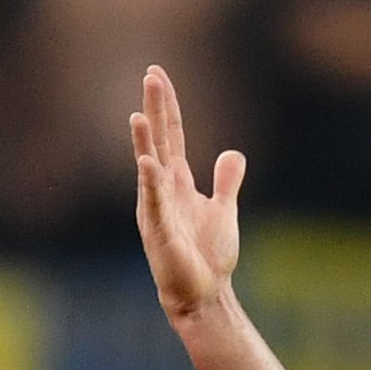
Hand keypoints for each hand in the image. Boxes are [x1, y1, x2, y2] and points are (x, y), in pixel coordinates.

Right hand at [130, 65, 243, 325]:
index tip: (157, 75)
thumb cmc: (208, 258)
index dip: (166, 104)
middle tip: (151, 74)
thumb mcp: (223, 210)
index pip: (171, 134)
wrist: (204, 295)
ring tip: (138, 114)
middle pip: (158, 140)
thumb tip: (232, 153)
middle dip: (155, 108)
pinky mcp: (159, 232)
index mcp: (177, 181)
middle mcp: (162, 189)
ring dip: (144, 141)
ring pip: (150, 167)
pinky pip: (154, 202)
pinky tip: (148, 161)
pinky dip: (150, 182)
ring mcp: (157, 209)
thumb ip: (226, 181)